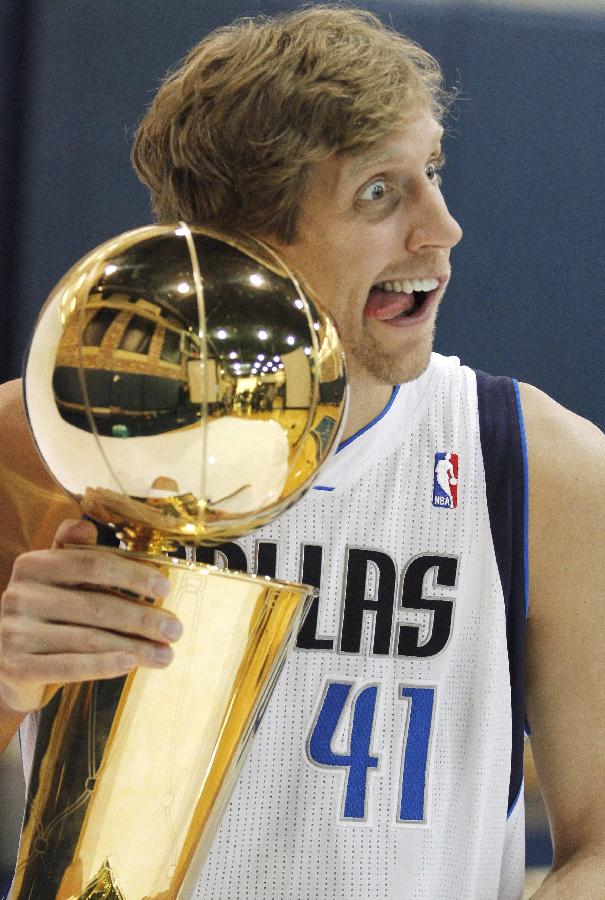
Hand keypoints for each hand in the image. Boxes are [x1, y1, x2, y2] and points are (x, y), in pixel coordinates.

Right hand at [0, 519, 182, 713]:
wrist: (9, 666)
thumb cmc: (48, 617)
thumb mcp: (58, 580)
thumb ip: (75, 552)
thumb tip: (87, 524)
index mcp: (33, 565)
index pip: (90, 563)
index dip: (131, 573)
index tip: (165, 588)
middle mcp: (19, 596)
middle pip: (94, 604)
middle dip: (142, 618)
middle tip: (175, 630)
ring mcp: (14, 633)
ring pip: (88, 638)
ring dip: (133, 647)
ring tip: (165, 655)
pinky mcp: (15, 668)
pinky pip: (68, 666)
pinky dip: (102, 666)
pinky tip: (130, 664)